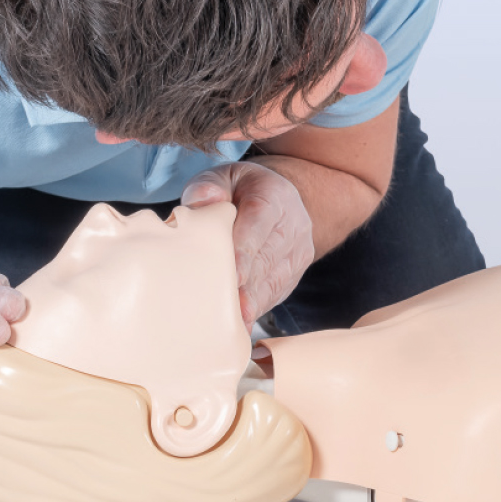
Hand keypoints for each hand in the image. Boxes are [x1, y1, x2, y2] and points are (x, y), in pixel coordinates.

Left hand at [181, 162, 314, 328]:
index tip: (235, 276)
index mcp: (274, 195)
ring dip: (252, 303)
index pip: (260, 222)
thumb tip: (202, 203)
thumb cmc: (237, 190)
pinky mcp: (295, 272)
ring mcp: (298, 250)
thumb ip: (208, 186)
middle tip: (225, 308)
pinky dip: (257, 308)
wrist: (275, 199)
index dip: (246, 250)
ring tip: (232, 323)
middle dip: (247, 285)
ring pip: (274, 280)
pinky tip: (240, 324)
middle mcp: (293, 224)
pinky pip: (275, 293)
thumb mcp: (220, 177)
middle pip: (268, 258)